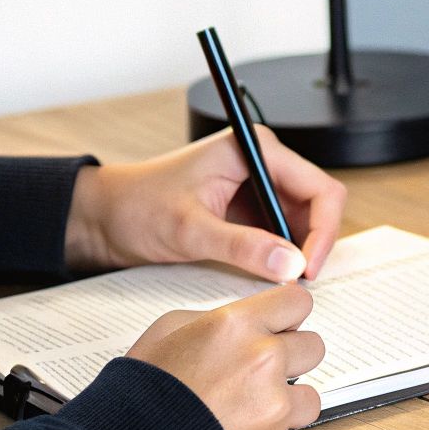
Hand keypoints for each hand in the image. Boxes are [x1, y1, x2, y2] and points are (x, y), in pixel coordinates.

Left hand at [66, 125, 346, 280]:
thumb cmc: (137, 207)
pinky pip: (280, 233)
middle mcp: (262, 163)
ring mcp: (256, 186)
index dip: (323, 229)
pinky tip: (267, 273)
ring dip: (298, 251)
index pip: (318, 187)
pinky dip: (280, 255)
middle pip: (316, 204)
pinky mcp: (248, 209)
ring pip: (302, 221)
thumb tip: (291, 263)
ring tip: (282, 279)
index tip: (310, 266)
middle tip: (299, 279)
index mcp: (255, 150)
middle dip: (313, 243)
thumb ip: (243, 246)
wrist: (104, 218)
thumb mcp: (191, 230)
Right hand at [126, 282, 323, 429]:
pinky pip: (290, 427)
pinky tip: (241, 423)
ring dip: (290, 398)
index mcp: (237, 323)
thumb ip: (221, 318)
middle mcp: (262, 357)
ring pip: (312, 393)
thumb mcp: (172, 329)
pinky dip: (272, 428)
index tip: (280, 324)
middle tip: (263, 368)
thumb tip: (250, 319)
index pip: (297, 302)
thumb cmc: (144, 385)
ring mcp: (272, 401)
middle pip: (313, 346)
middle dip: (291, 356)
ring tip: (256, 402)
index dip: (287, 314)